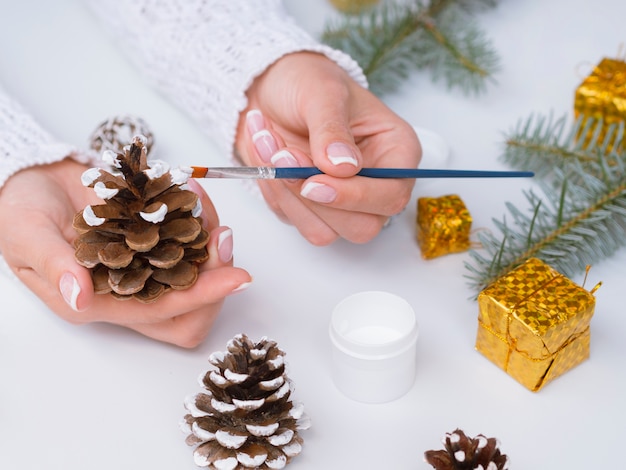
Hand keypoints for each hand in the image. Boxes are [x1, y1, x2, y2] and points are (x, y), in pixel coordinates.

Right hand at [0, 158, 251, 347]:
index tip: (238, 275)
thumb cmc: (20, 212)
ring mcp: (146, 263)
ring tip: (201, 202)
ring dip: (211, 243)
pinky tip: (191, 191)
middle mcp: (129, 290)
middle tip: (223, 236)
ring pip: (197, 272)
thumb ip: (54, 266)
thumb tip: (79, 297)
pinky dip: (199, 216)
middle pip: (192, 308)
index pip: (162, 313)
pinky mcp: (154, 238)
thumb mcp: (26, 236)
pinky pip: (190, 236)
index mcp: (100, 302)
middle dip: (217, 278)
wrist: (32, 178)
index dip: (202, 297)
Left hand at [236, 52, 420, 245]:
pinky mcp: (310, 208)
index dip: (354, 197)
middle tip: (284, 156)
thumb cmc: (306, 81)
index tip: (314, 181)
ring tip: (268, 143)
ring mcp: (342, 201)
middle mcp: (375, 183)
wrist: (268, 86)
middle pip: (361, 227)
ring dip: (287, 193)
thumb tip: (343, 167)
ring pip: (323, 231)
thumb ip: (332, 129)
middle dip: (315, 199)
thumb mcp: (322, 92)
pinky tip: (264, 153)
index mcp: (396, 152)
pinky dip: (272, 189)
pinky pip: (292, 219)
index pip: (391, 195)